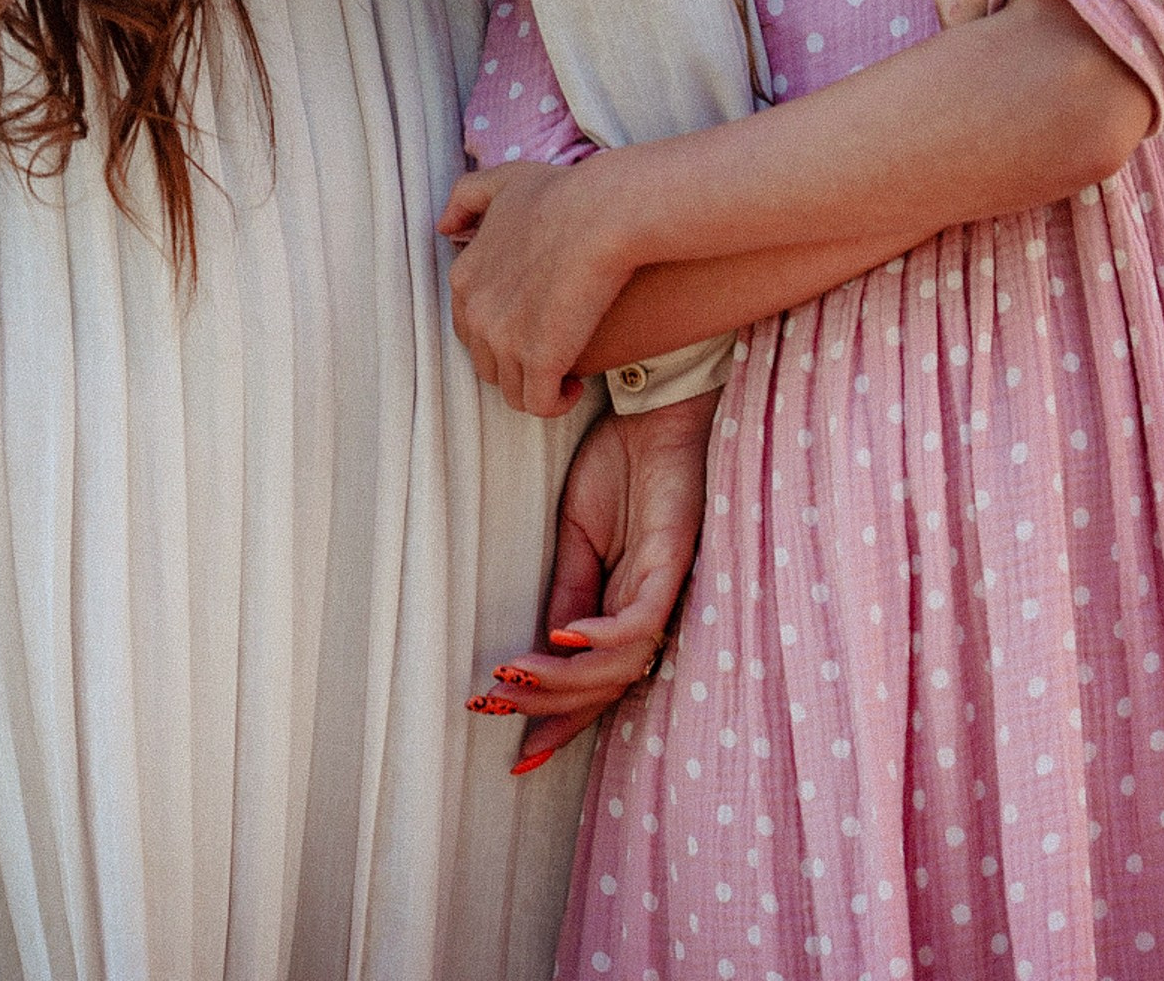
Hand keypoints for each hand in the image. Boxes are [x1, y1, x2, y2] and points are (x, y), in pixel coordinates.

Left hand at [439, 157, 631, 415]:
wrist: (602, 214)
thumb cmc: (561, 194)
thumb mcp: (502, 180)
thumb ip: (465, 197)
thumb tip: (443, 227)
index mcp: (464, 278)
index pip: (470, 325)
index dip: (501, 328)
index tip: (532, 322)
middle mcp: (475, 313)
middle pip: (487, 360)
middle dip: (515, 360)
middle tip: (549, 348)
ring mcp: (504, 341)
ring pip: (511, 388)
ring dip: (536, 384)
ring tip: (565, 370)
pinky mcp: (539, 361)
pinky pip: (539, 404)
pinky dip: (555, 402)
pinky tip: (576, 386)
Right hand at [465, 391, 719, 772]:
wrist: (650, 411)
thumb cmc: (619, 467)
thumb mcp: (577, 537)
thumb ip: (567, 592)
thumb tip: (541, 654)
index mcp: (622, 608)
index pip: (593, 682)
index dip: (558, 720)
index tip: (517, 752)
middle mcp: (646, 612)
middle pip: (603, 686)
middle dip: (547, 706)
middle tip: (491, 705)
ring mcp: (662, 591)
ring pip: (618, 666)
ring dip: (563, 678)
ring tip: (514, 675)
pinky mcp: (672, 564)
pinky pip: (639, 621)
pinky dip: (600, 637)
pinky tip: (562, 636)